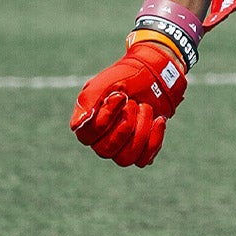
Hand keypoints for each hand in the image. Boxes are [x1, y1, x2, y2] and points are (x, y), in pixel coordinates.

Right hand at [70, 38, 188, 167]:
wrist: (152, 76)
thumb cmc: (124, 79)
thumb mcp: (105, 84)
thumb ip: (88, 101)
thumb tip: (77, 125)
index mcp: (87, 125)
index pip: (88, 135)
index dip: (106, 118)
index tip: (121, 96)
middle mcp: (101, 141)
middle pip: (106, 150)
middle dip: (126, 124)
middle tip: (133, 102)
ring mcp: (121, 149)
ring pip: (126, 158)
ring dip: (141, 130)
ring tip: (145, 108)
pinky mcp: (141, 151)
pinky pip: (144, 159)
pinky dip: (154, 138)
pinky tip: (158, 120)